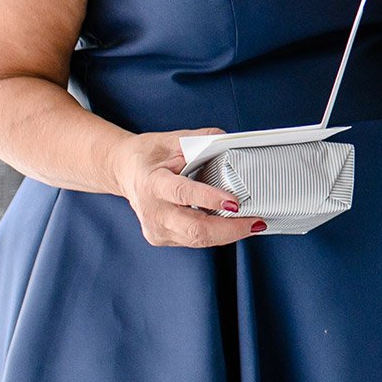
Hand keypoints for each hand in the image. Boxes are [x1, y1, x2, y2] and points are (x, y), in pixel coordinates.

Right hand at [109, 128, 269, 246]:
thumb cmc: (149, 155)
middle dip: (229, 229)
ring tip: (251, 224)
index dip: (210, 199)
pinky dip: (215, 235)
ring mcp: (156, 229)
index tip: (235, 202)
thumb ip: (202, 140)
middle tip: (256, 221)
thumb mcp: (172, 140)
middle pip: (194, 230)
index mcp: (152, 183)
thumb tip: (230, 141)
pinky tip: (231, 226)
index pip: (183, 193)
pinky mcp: (161, 238)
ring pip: (197, 240)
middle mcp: (152, 211)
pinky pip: (194, 241)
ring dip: (228, 234)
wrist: (125, 171)